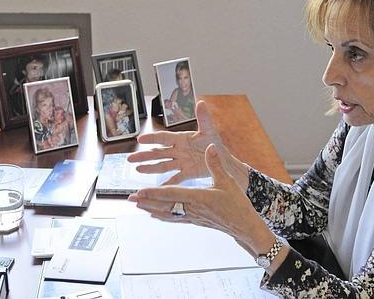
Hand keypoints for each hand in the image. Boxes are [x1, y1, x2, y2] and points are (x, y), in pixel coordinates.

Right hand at [127, 101, 222, 183]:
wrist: (224, 161)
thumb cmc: (215, 144)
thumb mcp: (209, 130)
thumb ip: (203, 118)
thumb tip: (200, 102)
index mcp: (181, 139)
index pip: (163, 138)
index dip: (152, 139)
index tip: (140, 139)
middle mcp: (178, 151)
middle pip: (158, 153)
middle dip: (144, 156)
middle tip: (130, 158)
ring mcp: (181, 162)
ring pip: (163, 166)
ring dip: (150, 168)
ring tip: (138, 169)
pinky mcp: (187, 173)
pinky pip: (175, 179)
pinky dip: (166, 184)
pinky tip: (157, 189)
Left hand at [129, 144, 262, 238]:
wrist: (243, 226)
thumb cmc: (237, 204)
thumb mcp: (227, 181)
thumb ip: (215, 164)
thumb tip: (209, 146)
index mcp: (199, 197)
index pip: (172, 194)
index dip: (155, 193)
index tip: (141, 191)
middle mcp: (192, 209)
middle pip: (165, 205)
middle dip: (147, 201)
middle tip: (130, 199)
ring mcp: (192, 217)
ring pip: (167, 213)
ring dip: (151, 208)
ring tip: (137, 205)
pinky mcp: (194, 221)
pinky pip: (174, 218)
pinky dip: (162, 216)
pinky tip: (154, 215)